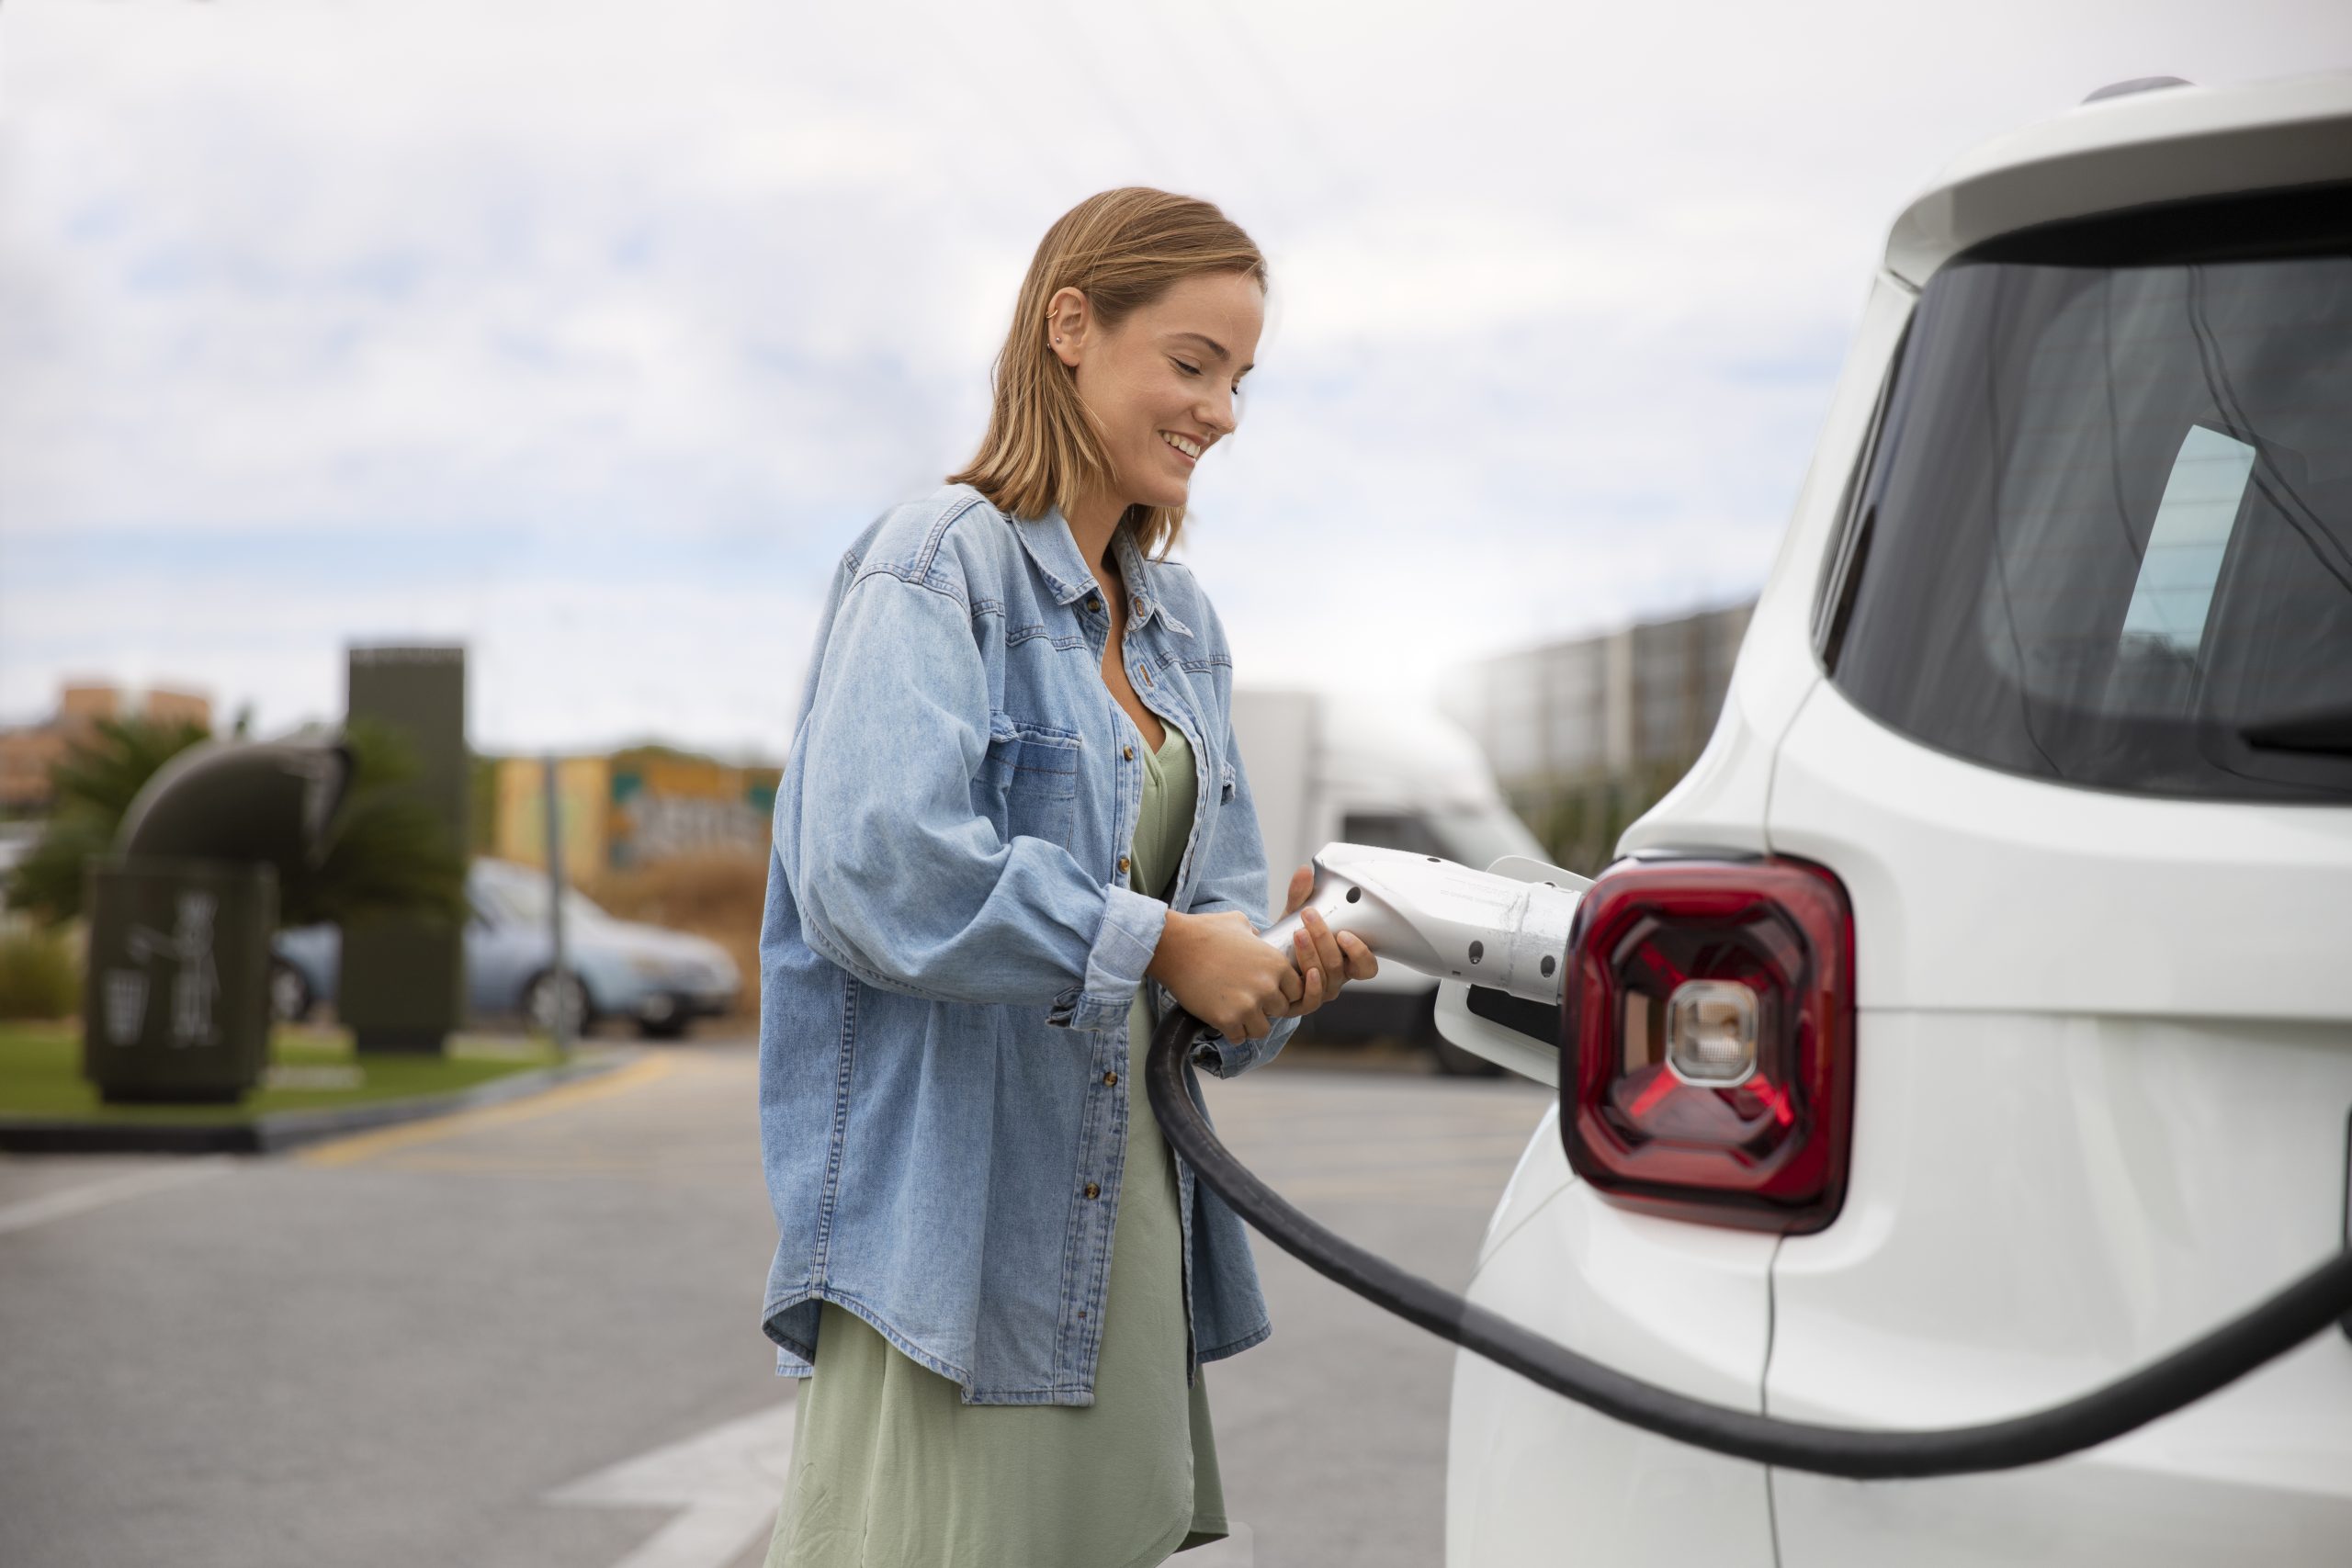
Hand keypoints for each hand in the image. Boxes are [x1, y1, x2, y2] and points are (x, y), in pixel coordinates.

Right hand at [1147, 908, 1303, 1042]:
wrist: (1174, 946)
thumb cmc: (1205, 931)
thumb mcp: (1240, 923)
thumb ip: (1257, 935)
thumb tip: (1260, 939)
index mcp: (1276, 963)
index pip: (1296, 991)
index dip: (1281, 991)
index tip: (1265, 990)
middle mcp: (1267, 986)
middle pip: (1281, 1012)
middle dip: (1266, 1008)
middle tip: (1247, 1001)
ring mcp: (1248, 1005)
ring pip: (1262, 1030)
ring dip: (1250, 1024)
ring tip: (1235, 1014)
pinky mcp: (1227, 1019)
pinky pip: (1238, 1038)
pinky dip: (1230, 1032)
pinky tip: (1220, 1019)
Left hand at [1268, 862, 1377, 1019]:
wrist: (1262, 959)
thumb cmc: (1287, 939)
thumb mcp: (1294, 916)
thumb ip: (1300, 896)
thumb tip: (1305, 871)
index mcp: (1344, 962)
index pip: (1366, 966)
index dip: (1361, 953)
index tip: (1346, 933)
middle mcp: (1335, 980)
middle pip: (1340, 966)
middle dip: (1325, 939)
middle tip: (1309, 916)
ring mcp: (1319, 993)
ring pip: (1325, 978)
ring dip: (1313, 954)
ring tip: (1299, 933)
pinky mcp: (1300, 1004)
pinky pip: (1311, 1000)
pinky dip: (1310, 985)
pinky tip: (1304, 971)